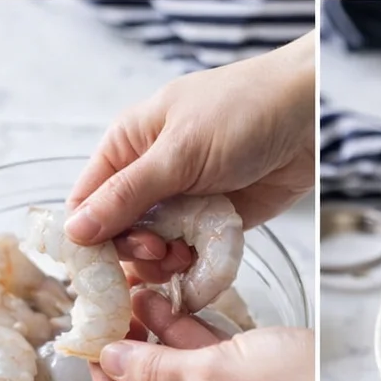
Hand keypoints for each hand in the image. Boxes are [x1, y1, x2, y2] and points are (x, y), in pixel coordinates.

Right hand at [65, 32, 314, 275]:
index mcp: (126, 148)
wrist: (306, 118)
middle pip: (118, 235)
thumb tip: (74, 233)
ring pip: (153, 253)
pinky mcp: (210, 225)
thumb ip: (126, 196)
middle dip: (134, 253)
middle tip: (160, 251)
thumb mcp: (175, 154)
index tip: (105, 264)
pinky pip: (188, 257)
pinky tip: (202, 262)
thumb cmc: (240, 113)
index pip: (86, 203)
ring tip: (185, 254)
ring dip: (164, 264)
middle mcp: (148, 178)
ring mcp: (180, 203)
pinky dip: (192, 267)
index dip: (88, 238)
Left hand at [91, 291, 313, 380]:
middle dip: (138, 352)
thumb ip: (157, 367)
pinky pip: (223, 378)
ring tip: (141, 294)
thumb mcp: (217, 375)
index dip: (109, 380)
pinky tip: (179, 307)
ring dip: (168, 341)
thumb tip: (110, 361)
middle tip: (113, 309)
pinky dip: (202, 345)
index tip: (87, 343)